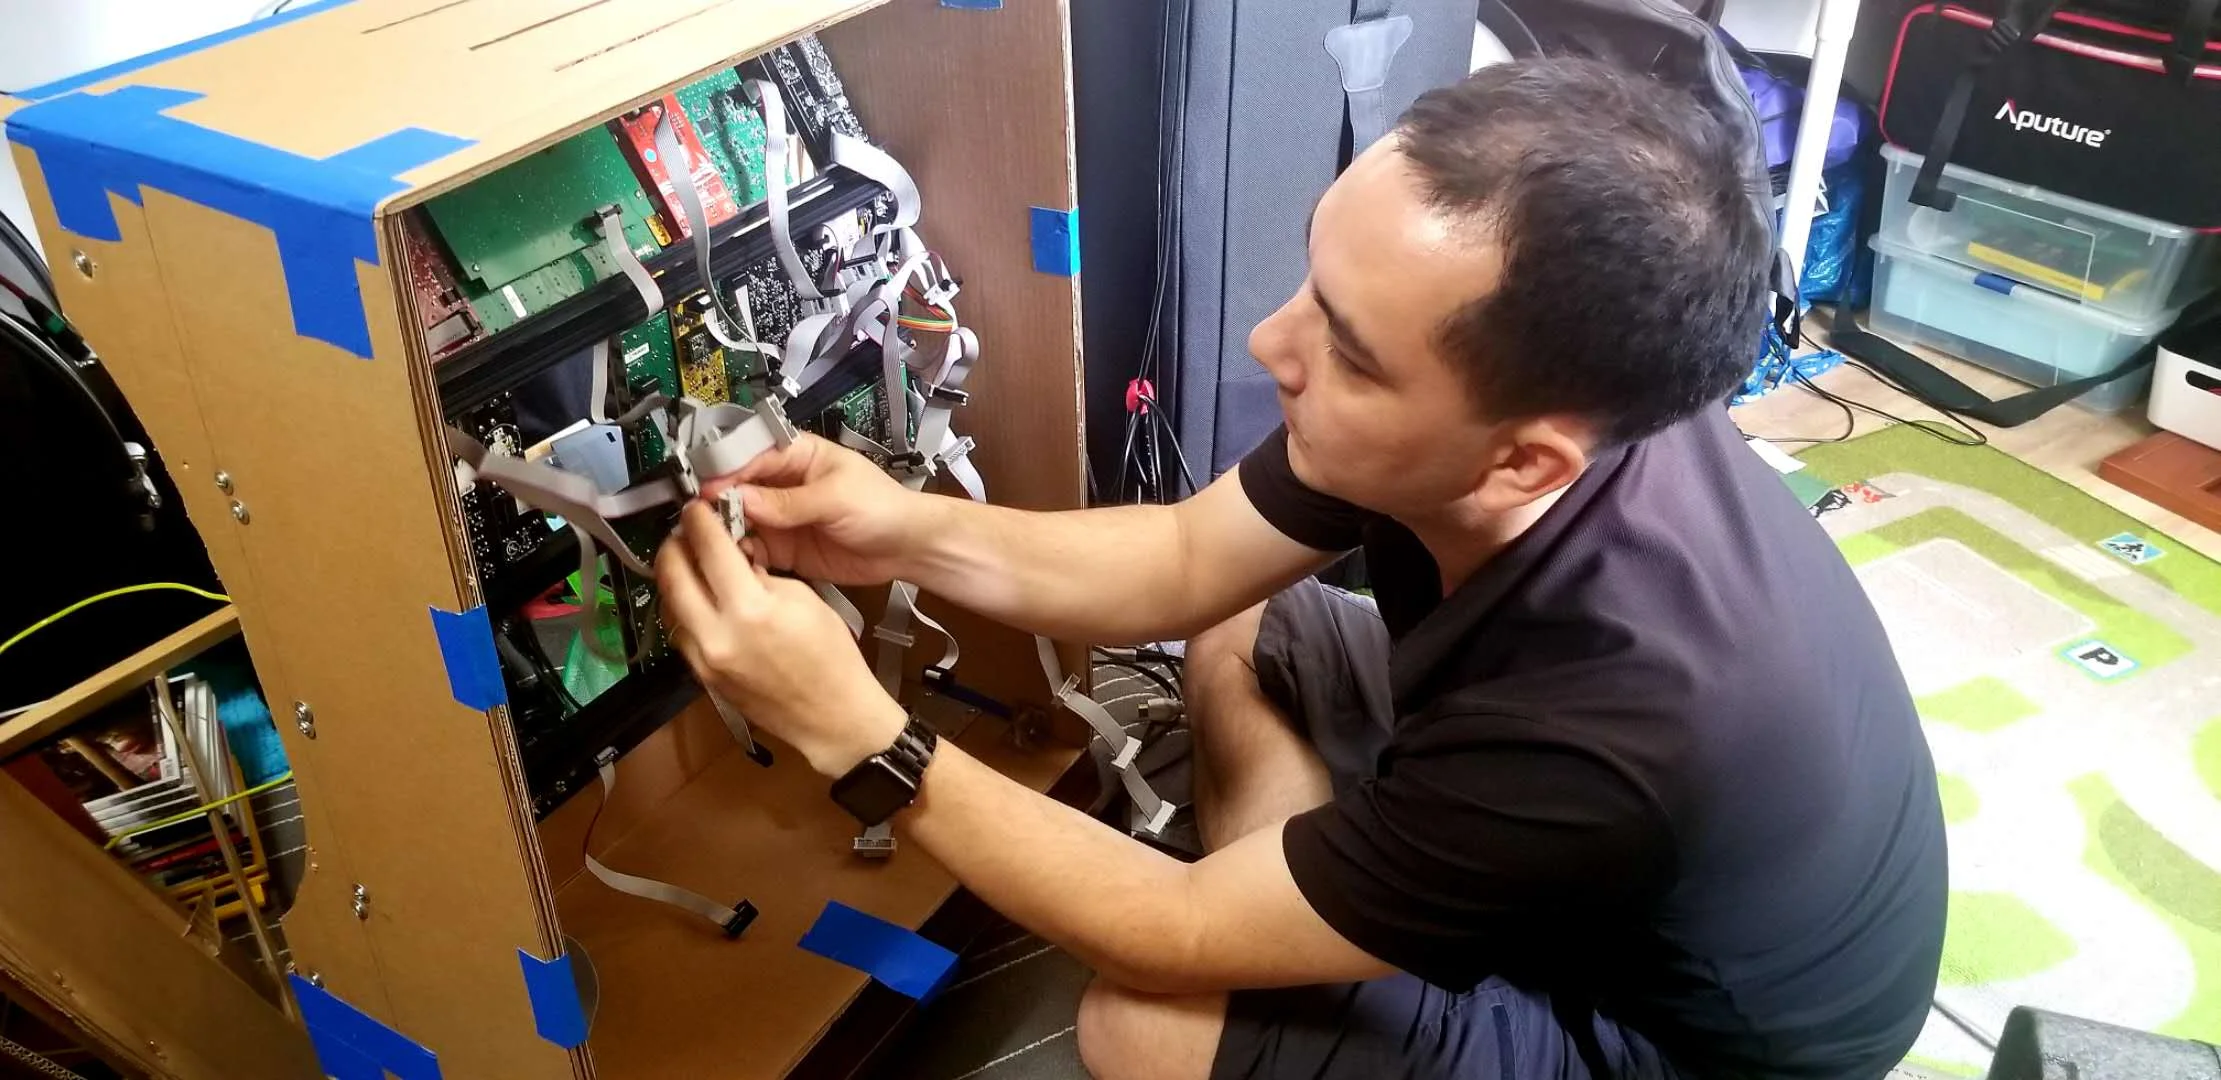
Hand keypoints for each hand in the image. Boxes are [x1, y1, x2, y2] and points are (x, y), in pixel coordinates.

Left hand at [657, 501, 905, 776]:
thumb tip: (734, 556)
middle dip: (674, 545)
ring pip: (669, 605)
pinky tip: (699, 600)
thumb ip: (761, 574)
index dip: (699, 521)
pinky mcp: (702, 677)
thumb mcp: (803, 600)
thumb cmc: (831, 657)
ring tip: (690, 563)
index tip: (697, 509)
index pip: (709, 548)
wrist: (832, 717)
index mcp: (750, 609)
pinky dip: (683, 609)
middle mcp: (717, 635)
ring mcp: (704, 660)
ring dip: (675, 578)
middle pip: (672, 575)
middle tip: (684, 531)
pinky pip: (679, 633)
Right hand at [698, 433, 925, 586]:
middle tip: (701, 518)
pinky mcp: (784, 548)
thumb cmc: (883, 507)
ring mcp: (781, 518)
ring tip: (712, 542)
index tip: (706, 489)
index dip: (726, 471)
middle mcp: (782, 485)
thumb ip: (789, 501)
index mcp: (797, 456)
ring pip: (740, 520)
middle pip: (737, 488)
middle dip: (718, 502)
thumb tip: (743, 497)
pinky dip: (741, 555)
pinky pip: (753, 550)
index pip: (751, 455)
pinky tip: (735, 560)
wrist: (907, 547)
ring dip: (725, 531)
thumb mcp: (836, 497)